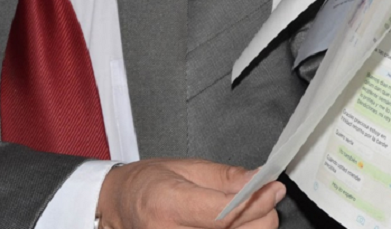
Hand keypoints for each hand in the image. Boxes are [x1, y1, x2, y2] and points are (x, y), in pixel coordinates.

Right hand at [96, 158, 284, 228]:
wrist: (117, 208)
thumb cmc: (146, 184)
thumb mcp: (184, 168)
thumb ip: (225, 178)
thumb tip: (260, 180)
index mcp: (167, 204)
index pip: (223, 214)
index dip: (256, 202)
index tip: (273, 189)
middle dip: (260, 216)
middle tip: (261, 198)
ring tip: (242, 212)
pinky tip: (231, 226)